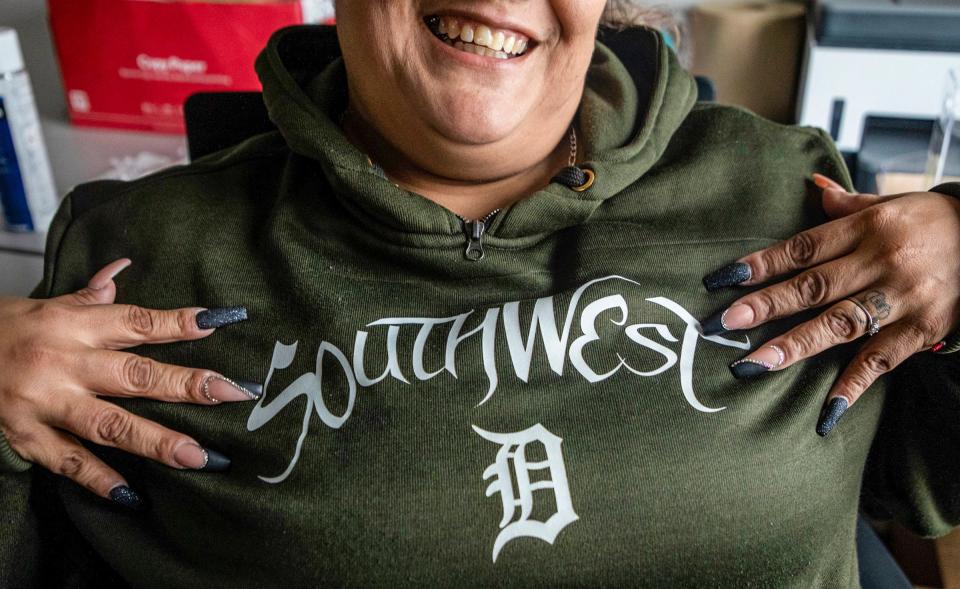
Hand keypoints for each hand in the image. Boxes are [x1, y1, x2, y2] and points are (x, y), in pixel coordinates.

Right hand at [0, 259, 257, 508]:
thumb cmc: (5, 328)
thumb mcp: (48, 304)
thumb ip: (91, 297)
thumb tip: (125, 269)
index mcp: (75, 325)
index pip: (139, 323)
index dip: (181, 323)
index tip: (222, 322)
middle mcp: (64, 363)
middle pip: (136, 375)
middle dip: (188, 385)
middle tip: (233, 393)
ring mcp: (45, 403)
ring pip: (110, 424)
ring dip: (156, 441)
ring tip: (197, 457)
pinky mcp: (25, 436)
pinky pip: (67, 461)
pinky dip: (97, 478)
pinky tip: (131, 495)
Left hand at [700, 175, 959, 435]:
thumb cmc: (934, 223)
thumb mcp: (890, 203)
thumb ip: (846, 205)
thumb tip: (811, 187)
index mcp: (867, 227)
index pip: (802, 247)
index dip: (760, 265)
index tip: (721, 281)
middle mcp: (881, 262)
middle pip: (813, 287)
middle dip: (765, 306)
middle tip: (722, 324)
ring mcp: (902, 299)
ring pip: (840, 324)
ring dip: (795, 346)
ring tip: (753, 365)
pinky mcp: (922, 329)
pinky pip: (882, 360)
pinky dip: (854, 385)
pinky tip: (826, 411)